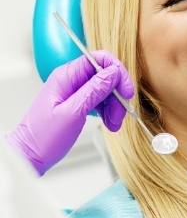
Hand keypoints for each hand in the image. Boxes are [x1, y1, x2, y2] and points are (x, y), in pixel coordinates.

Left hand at [5, 51, 133, 175]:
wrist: (29, 157)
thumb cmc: (42, 138)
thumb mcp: (72, 113)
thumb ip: (94, 91)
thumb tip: (113, 72)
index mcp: (66, 76)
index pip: (99, 59)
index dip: (117, 72)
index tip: (126, 91)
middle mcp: (71, 80)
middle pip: (105, 76)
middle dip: (117, 94)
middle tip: (121, 114)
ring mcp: (75, 91)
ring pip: (105, 89)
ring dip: (114, 105)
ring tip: (114, 123)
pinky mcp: (78, 103)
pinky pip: (99, 100)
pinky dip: (108, 111)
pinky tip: (110, 123)